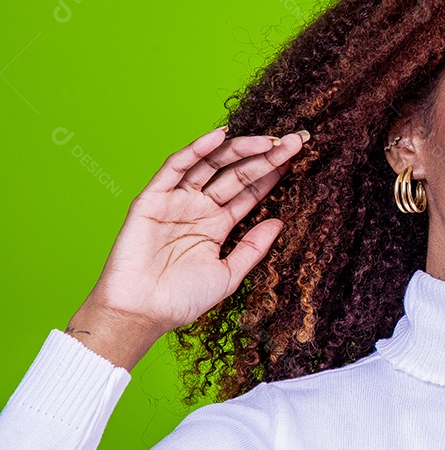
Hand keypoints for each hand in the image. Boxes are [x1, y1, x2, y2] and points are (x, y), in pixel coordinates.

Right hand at [66, 126, 306, 367]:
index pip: (250, 191)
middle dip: (265, 157)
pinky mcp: (152, 199)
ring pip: (211, 164)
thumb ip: (253, 248)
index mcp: (217, 224)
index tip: (298, 158)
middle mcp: (199, 207)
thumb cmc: (181, 299)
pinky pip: (175, 167)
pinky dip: (196, 149)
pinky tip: (219, 135)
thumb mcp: (229, 274)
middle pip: (237, 174)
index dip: (272, 174)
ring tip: (269, 139)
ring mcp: (176, 200)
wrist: (141, 313)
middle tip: (294, 142)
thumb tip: (279, 222)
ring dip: (239, 149)